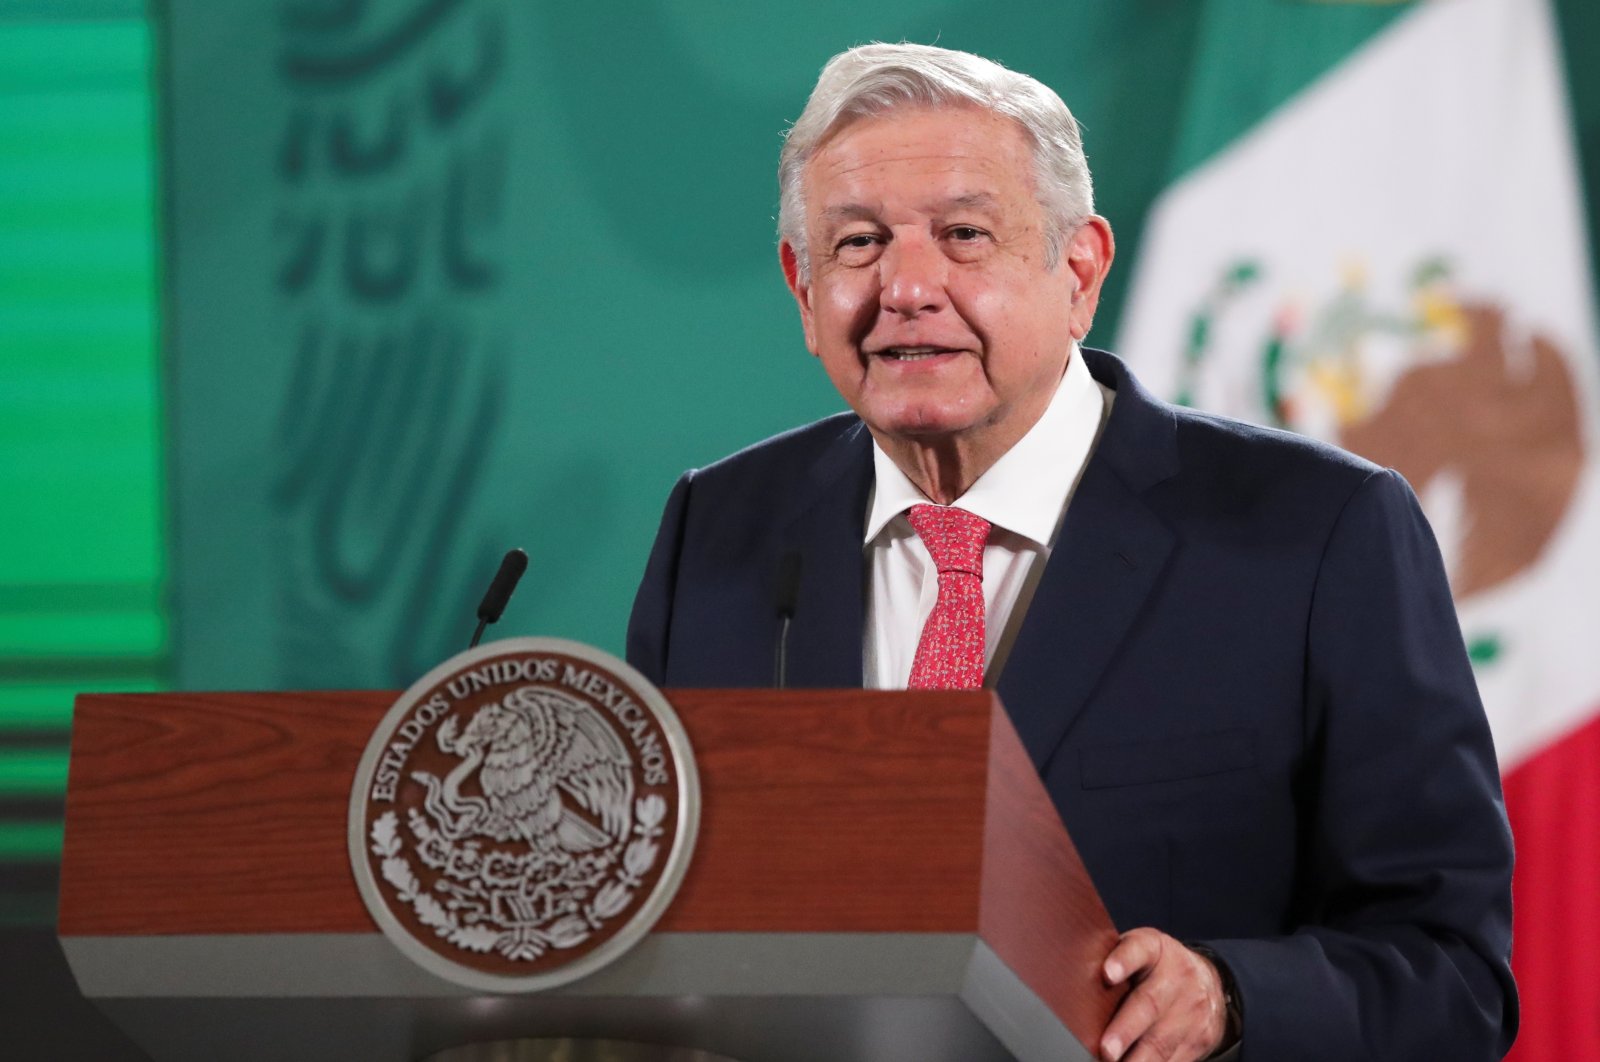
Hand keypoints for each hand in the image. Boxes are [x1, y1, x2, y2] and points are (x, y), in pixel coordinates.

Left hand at [1099, 927, 1228, 1061]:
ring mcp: (1191, 1010)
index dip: (1122, 961)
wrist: (1209, 982)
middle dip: (1126, 1030)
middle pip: (1150, 1004)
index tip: (1106, 974)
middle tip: (1106, 1049)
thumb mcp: (1137, 951)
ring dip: (1138, 1059)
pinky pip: (1174, 1059)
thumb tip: (1071, 979)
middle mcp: (1176, 977)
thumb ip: (1111, 959)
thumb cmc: (1153, 968)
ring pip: (1162, 1041)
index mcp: (1154, 948)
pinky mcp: (1199, 1039)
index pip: (1138, 948)